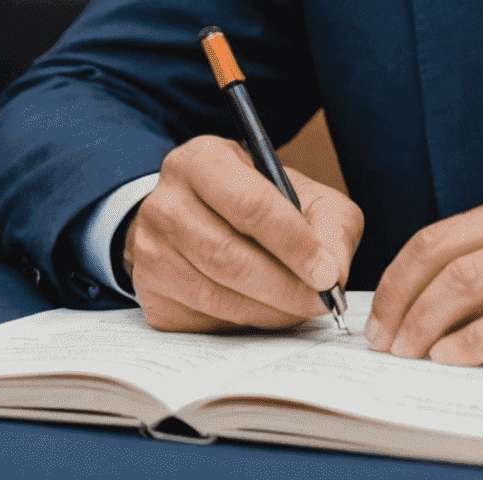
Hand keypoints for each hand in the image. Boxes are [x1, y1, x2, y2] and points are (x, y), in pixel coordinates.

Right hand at [124, 134, 362, 331]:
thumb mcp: (302, 193)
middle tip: (320, 300)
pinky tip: (266, 310)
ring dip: (268, 310)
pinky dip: (243, 322)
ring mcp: (149, 250)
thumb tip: (333, 272)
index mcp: (202, 160)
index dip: (293, 243)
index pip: (250, 205)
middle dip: (284, 286)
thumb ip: (329, 224)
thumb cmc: (259, 201)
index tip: (326, 273)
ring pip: (215, 294)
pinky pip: (202, 318)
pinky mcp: (149, 293)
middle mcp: (165, 203)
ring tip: (300, 308)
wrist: (200, 214)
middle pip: (228, 256)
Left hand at [366, 186, 482, 364]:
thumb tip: (445, 307)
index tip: (381, 313)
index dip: (399, 277)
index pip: (440, 235)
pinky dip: (469, 344)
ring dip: (424, 326)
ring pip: (466, 286)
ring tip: (408, 357)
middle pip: (443, 258)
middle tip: (383, 344)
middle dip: (400, 304)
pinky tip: (451, 360)